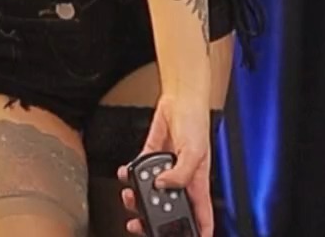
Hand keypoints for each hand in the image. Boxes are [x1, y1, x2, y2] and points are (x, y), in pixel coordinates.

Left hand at [118, 94, 214, 236]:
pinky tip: (124, 174)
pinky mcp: (150, 157)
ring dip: (136, 198)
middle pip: (168, 208)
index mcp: (196, 183)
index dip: (196, 232)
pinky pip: (137, 172)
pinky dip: (128, 175)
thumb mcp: (195, 152)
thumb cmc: (196, 124)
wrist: (180, 101)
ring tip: (129, 197)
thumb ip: (181, 173)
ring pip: (149, 193)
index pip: (200, 215)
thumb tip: (163, 186)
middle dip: (153, 218)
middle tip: (138, 223)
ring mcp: (164, 170)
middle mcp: (180, 179)